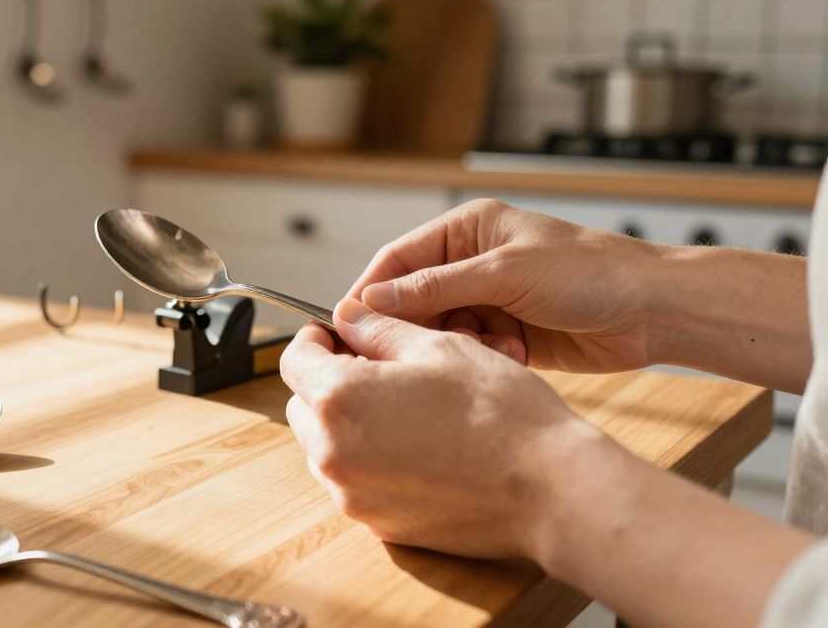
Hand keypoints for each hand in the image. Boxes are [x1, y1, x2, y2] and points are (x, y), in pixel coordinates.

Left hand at [280, 298, 603, 557]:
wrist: (550, 490)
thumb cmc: (501, 413)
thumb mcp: (439, 348)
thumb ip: (380, 330)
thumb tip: (348, 318)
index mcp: (340, 399)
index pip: (294, 360)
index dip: (314, 339)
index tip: (336, 334)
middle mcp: (334, 454)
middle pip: (302, 407)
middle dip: (327, 383)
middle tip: (374, 367)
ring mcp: (353, 496)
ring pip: (324, 448)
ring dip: (346, 423)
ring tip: (402, 408)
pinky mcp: (378, 525)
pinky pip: (354, 483)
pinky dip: (369, 460)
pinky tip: (417, 446)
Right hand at [346, 198, 664, 373]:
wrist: (654, 310)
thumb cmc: (592, 273)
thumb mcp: (505, 273)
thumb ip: (435, 287)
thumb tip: (372, 301)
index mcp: (467, 230)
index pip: (397, 259)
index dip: (370, 292)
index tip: (347, 326)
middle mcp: (472, 262)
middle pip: (413, 300)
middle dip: (417, 326)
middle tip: (413, 352)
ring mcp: (489, 299)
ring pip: (440, 330)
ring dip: (457, 345)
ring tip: (491, 345)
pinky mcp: (506, 334)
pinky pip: (470, 351)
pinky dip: (482, 357)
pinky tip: (514, 354)